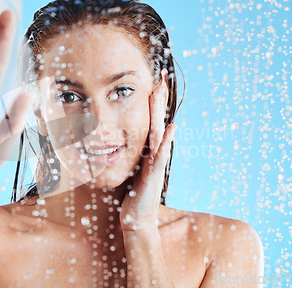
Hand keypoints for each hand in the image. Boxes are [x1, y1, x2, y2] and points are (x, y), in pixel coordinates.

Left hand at [119, 69, 176, 231]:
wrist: (137, 215)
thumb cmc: (134, 192)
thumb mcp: (131, 165)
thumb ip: (131, 151)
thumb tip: (119, 138)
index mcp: (147, 148)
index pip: (150, 118)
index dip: (152, 99)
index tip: (153, 79)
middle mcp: (155, 151)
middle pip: (157, 118)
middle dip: (159, 97)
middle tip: (161, 75)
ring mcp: (157, 160)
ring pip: (160, 130)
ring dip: (161, 110)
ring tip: (162, 91)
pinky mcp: (155, 172)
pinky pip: (162, 154)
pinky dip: (168, 140)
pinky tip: (173, 128)